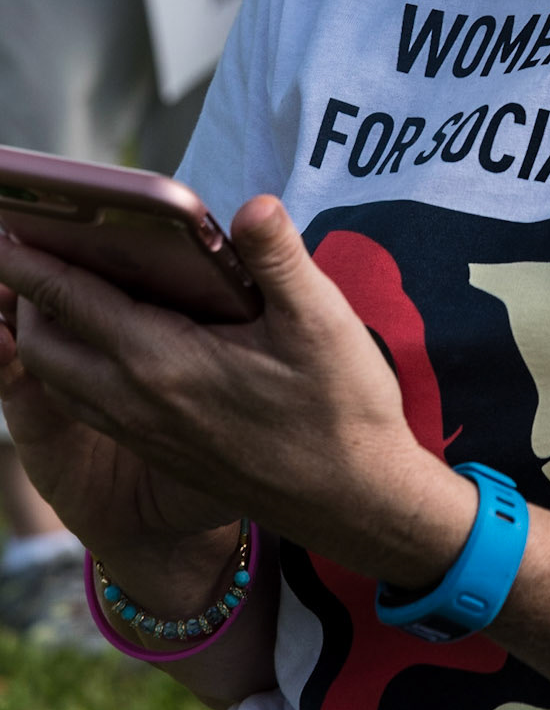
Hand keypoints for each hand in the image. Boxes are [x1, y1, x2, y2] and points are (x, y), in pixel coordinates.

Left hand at [0, 199, 472, 590]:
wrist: (354, 503)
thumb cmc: (341, 408)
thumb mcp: (322, 323)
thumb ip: (279, 259)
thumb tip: (251, 206)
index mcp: (164, 363)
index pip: (73, 300)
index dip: (29, 259)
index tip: (2, 224)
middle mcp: (137, 401)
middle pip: (45, 343)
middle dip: (21, 293)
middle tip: (19, 242)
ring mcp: (144, 432)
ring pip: (61, 378)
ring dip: (41, 332)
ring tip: (44, 288)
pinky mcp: (160, 449)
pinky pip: (86, 401)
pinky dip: (68, 364)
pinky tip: (98, 339)